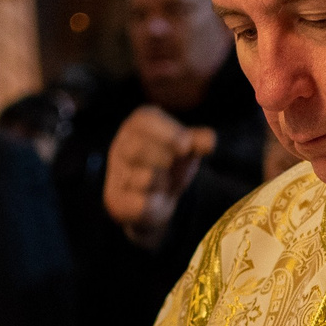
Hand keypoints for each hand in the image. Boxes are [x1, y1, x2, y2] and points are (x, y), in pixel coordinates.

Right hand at [104, 106, 216, 250]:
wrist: (156, 200)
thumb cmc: (171, 164)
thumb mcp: (186, 149)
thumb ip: (198, 142)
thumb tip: (209, 141)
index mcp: (137, 125)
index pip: (145, 122)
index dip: (167, 133)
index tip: (186, 147)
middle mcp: (121, 146)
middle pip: (138, 148)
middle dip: (164, 159)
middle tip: (172, 165)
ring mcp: (116, 173)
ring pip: (142, 178)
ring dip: (161, 183)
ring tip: (164, 183)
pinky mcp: (115, 200)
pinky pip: (139, 203)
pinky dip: (154, 203)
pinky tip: (155, 200)